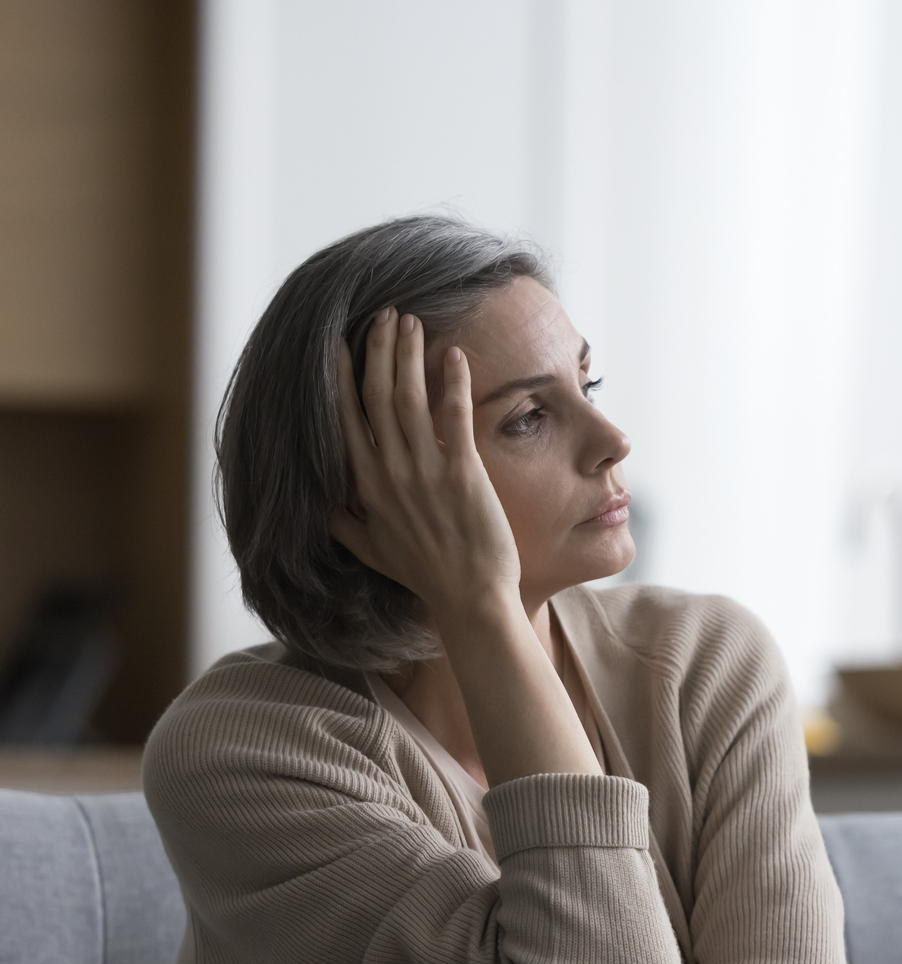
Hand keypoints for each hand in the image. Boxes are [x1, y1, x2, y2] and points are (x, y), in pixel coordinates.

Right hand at [330, 309, 519, 612]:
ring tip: (410, 321)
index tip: (342, 344)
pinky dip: (452, 381)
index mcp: (367, 487)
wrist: (469, 599)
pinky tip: (452, 353)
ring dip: (407, 354)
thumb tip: (321, 505)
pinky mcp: (463, 475)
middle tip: (384, 315)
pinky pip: (454, 417)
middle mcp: (390, 474)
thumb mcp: (371, 552)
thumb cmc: (425, 575)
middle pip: (376, 397)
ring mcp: (425, 473)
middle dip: (377, 350)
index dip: (344, 376)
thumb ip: (343, 523)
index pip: (347, 419)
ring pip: (408, 399)